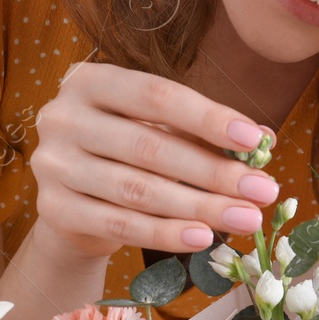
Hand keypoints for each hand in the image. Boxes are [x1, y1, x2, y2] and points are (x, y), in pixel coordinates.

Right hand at [28, 62, 280, 258]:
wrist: (73, 201)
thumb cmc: (126, 152)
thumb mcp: (161, 129)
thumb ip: (204, 131)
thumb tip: (265, 139)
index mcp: (92, 81)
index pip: (157, 96)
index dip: (208, 118)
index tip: (255, 141)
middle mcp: (63, 117)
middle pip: (150, 147)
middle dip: (215, 172)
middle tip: (263, 191)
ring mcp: (53, 164)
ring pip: (138, 190)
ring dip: (200, 207)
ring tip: (246, 218)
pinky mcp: (54, 208)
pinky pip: (120, 224)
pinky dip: (165, 234)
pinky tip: (203, 237)